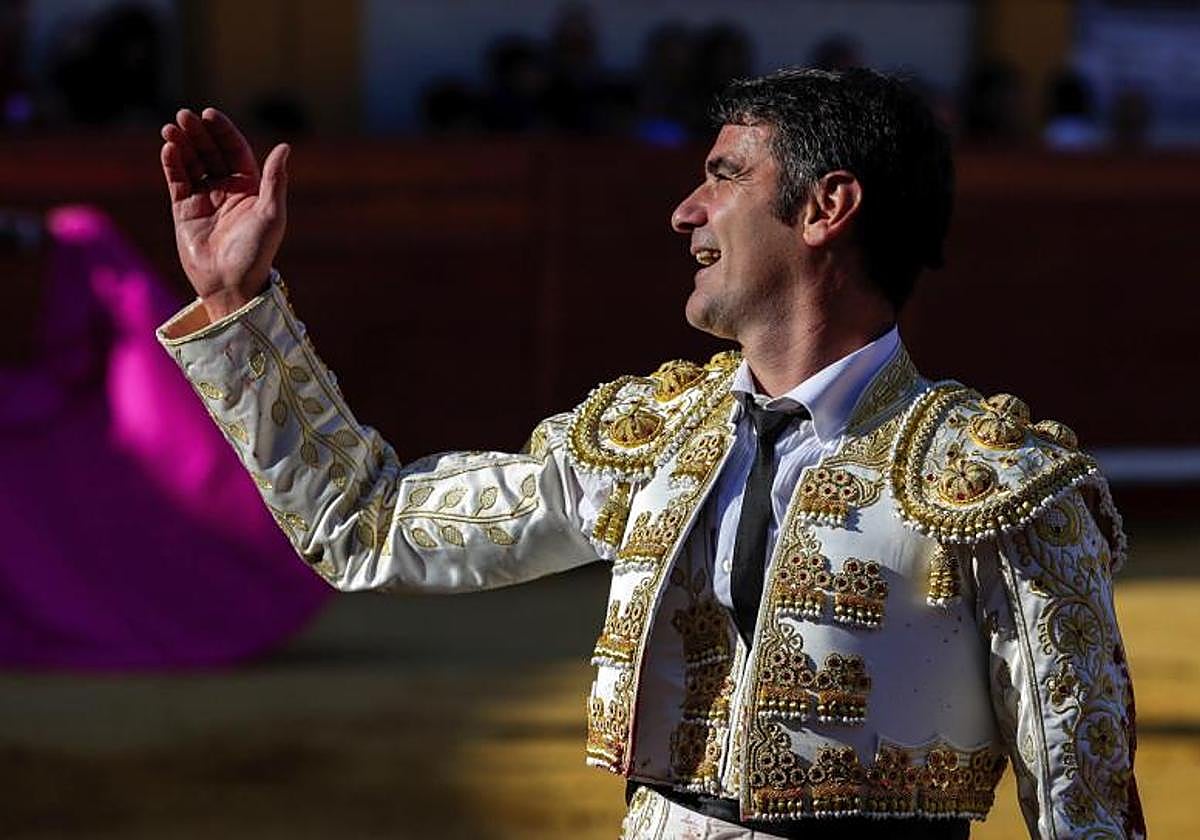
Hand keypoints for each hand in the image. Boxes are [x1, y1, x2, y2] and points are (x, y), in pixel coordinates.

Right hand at [160, 108, 288, 320]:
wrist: (231, 285)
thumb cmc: (256, 253)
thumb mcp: (271, 215)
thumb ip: (275, 180)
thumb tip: (285, 146)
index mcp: (251, 188)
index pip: (235, 151)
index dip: (223, 131)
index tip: (209, 115)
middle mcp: (228, 190)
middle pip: (211, 152)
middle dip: (198, 133)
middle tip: (184, 116)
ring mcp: (205, 199)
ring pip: (191, 163)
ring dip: (182, 144)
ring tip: (171, 127)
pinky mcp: (184, 210)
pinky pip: (177, 181)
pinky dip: (172, 164)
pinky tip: (168, 148)